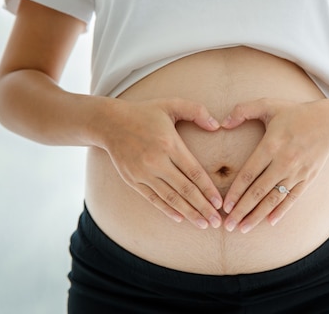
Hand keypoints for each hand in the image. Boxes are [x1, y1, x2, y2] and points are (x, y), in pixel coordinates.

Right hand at [100, 98, 222, 228]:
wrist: (109, 122)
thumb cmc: (145, 113)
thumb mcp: (171, 104)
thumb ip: (196, 111)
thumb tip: (217, 125)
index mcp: (169, 144)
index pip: (193, 172)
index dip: (208, 189)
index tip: (219, 203)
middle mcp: (156, 161)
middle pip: (185, 189)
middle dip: (203, 207)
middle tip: (217, 222)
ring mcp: (143, 173)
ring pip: (170, 198)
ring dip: (188, 213)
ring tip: (203, 224)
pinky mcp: (132, 180)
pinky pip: (153, 199)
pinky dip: (167, 210)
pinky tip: (180, 219)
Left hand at [220, 98, 328, 232]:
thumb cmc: (295, 113)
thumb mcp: (268, 104)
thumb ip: (243, 110)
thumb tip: (221, 123)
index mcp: (271, 145)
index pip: (249, 173)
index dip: (236, 192)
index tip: (225, 206)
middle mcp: (284, 162)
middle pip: (259, 191)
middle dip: (242, 210)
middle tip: (228, 226)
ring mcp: (297, 172)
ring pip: (274, 199)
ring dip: (257, 215)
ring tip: (243, 229)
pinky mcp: (308, 179)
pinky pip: (292, 198)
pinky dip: (281, 211)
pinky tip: (269, 222)